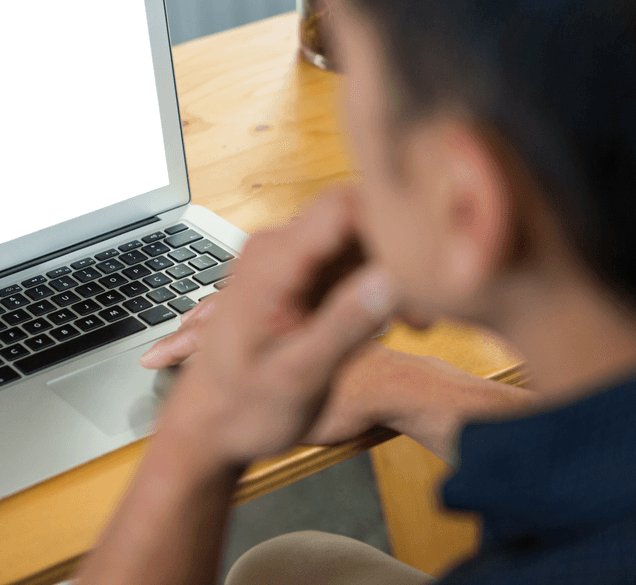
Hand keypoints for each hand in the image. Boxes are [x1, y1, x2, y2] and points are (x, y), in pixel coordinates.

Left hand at [151, 187, 398, 467]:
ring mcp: (288, 259)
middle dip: (396, 256)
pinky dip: (378, 287)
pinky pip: (349, 262)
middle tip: (426, 310)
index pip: (342, 208)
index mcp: (270, 264)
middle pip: (356, 220)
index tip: (423, 268)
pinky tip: (401, 322)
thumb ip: (345, 325)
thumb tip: (391, 279)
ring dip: (392, 274)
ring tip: (418, 322)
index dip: (391, 228)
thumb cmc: (242, 410)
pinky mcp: (300, 274)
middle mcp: (276, 249)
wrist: (208, 428)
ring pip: (359, 241)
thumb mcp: (300, 377)